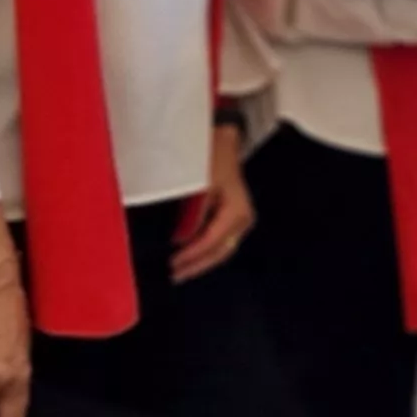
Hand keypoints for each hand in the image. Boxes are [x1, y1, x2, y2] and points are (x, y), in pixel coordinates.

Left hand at [171, 124, 255, 280]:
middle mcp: (243, 220)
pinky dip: (205, 250)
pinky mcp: (234, 218)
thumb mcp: (199, 185)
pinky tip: (189, 255)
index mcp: (236, 212)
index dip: (191, 255)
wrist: (222, 140)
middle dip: (197, 265)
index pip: (212, 242)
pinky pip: (220, 240)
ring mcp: (241, 220)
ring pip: (221, 249)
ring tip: (180, 270)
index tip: (173, 264)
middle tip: (175, 275)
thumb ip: (193, 214)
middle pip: (220, 252)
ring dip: (201, 261)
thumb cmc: (210, 158)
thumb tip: (182, 239)